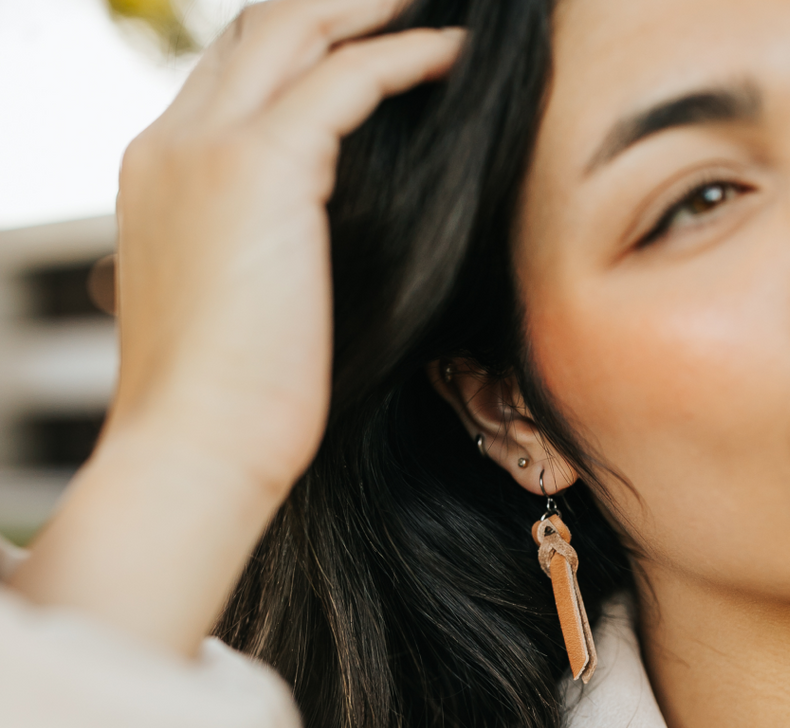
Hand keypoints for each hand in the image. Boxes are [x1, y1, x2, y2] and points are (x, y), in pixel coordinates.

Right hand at [12, 0, 463, 654]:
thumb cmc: (229, 403)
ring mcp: (208, 149)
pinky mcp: (260, 170)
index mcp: (160, 174)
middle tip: (402, 3)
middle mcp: (173, 144)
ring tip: (434, 8)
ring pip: (295, 28)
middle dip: (333, 3)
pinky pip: (347, 79)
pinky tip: (453, 55)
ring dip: (371, 8)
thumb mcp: (232, 305)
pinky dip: (404, 56)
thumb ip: (256, 251)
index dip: (299, 48)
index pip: (231, 76)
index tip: (361, 43)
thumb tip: (310, 252)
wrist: (199, 447)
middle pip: (258, 30)